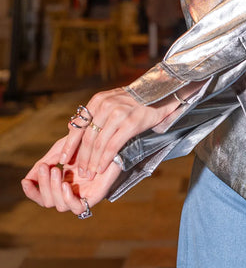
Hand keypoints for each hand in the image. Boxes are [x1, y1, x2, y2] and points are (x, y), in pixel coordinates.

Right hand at [21, 135, 120, 215]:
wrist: (110, 138)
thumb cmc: (88, 143)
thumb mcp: (62, 151)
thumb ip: (45, 163)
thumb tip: (27, 178)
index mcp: (62, 182)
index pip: (42, 196)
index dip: (32, 191)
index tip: (25, 181)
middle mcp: (71, 191)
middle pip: (48, 202)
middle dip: (43, 185)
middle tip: (46, 168)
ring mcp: (83, 195)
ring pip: (59, 206)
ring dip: (53, 188)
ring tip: (56, 170)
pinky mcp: (96, 196)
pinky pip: (78, 208)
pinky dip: (68, 198)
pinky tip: (66, 184)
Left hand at [59, 87, 179, 177]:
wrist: (160, 93)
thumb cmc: (134, 101)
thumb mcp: (111, 102)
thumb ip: (94, 115)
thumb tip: (72, 128)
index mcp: (98, 101)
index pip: (78, 126)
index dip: (69, 145)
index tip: (63, 160)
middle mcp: (106, 105)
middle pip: (88, 137)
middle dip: (82, 158)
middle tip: (79, 172)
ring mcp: (119, 113)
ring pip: (99, 143)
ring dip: (92, 161)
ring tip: (89, 173)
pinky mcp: (131, 122)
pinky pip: (113, 145)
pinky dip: (105, 159)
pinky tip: (102, 168)